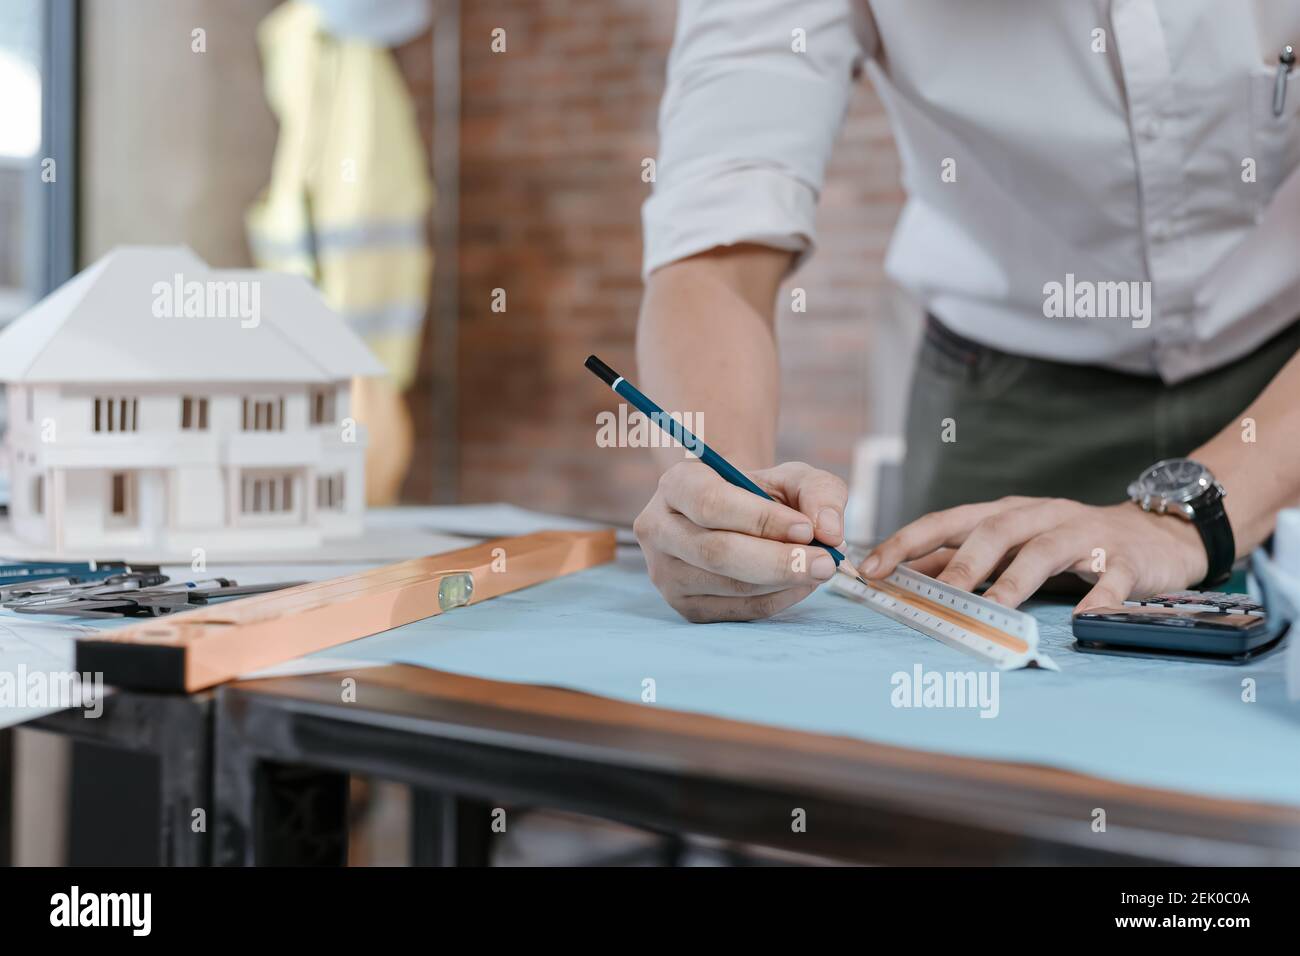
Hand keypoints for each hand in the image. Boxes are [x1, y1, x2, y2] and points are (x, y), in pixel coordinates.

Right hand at [635, 460, 848, 621]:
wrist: (734, 517)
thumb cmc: (761, 494)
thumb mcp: (792, 478)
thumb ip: (819, 492)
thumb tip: (829, 530)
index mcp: (676, 484)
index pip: (712, 504)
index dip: (762, 520)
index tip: (808, 529)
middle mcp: (659, 529)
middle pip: (717, 552)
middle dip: (778, 561)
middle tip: (826, 562)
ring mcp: (666, 574)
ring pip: (729, 586)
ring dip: (783, 582)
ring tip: (817, 568)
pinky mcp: (684, 607)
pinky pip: (737, 611)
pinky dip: (777, 600)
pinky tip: (798, 584)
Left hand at [859, 496, 1208, 612]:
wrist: (1156, 531)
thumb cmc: (1070, 541)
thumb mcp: (1015, 542)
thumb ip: (966, 557)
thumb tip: (905, 577)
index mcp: (1005, 513)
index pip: (946, 522)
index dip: (907, 543)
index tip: (870, 569)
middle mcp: (1040, 516)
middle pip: (993, 532)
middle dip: (959, 564)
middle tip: (933, 596)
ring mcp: (1084, 534)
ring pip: (1044, 552)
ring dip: (1015, 582)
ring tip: (993, 611)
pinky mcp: (1126, 557)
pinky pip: (1111, 578)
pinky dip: (1097, 598)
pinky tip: (1083, 620)